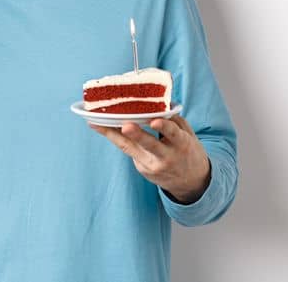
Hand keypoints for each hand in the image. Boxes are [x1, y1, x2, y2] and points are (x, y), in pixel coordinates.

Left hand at [90, 115, 211, 203]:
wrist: (191, 183)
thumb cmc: (188, 152)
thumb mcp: (189, 136)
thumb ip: (175, 121)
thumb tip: (158, 105)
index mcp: (181, 145)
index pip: (173, 134)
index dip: (164, 128)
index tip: (155, 121)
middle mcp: (166, 157)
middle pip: (149, 145)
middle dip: (136, 135)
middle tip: (125, 126)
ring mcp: (152, 165)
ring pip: (129, 148)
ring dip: (111, 135)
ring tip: (96, 123)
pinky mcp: (142, 169)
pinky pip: (129, 150)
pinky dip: (117, 138)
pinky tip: (103, 127)